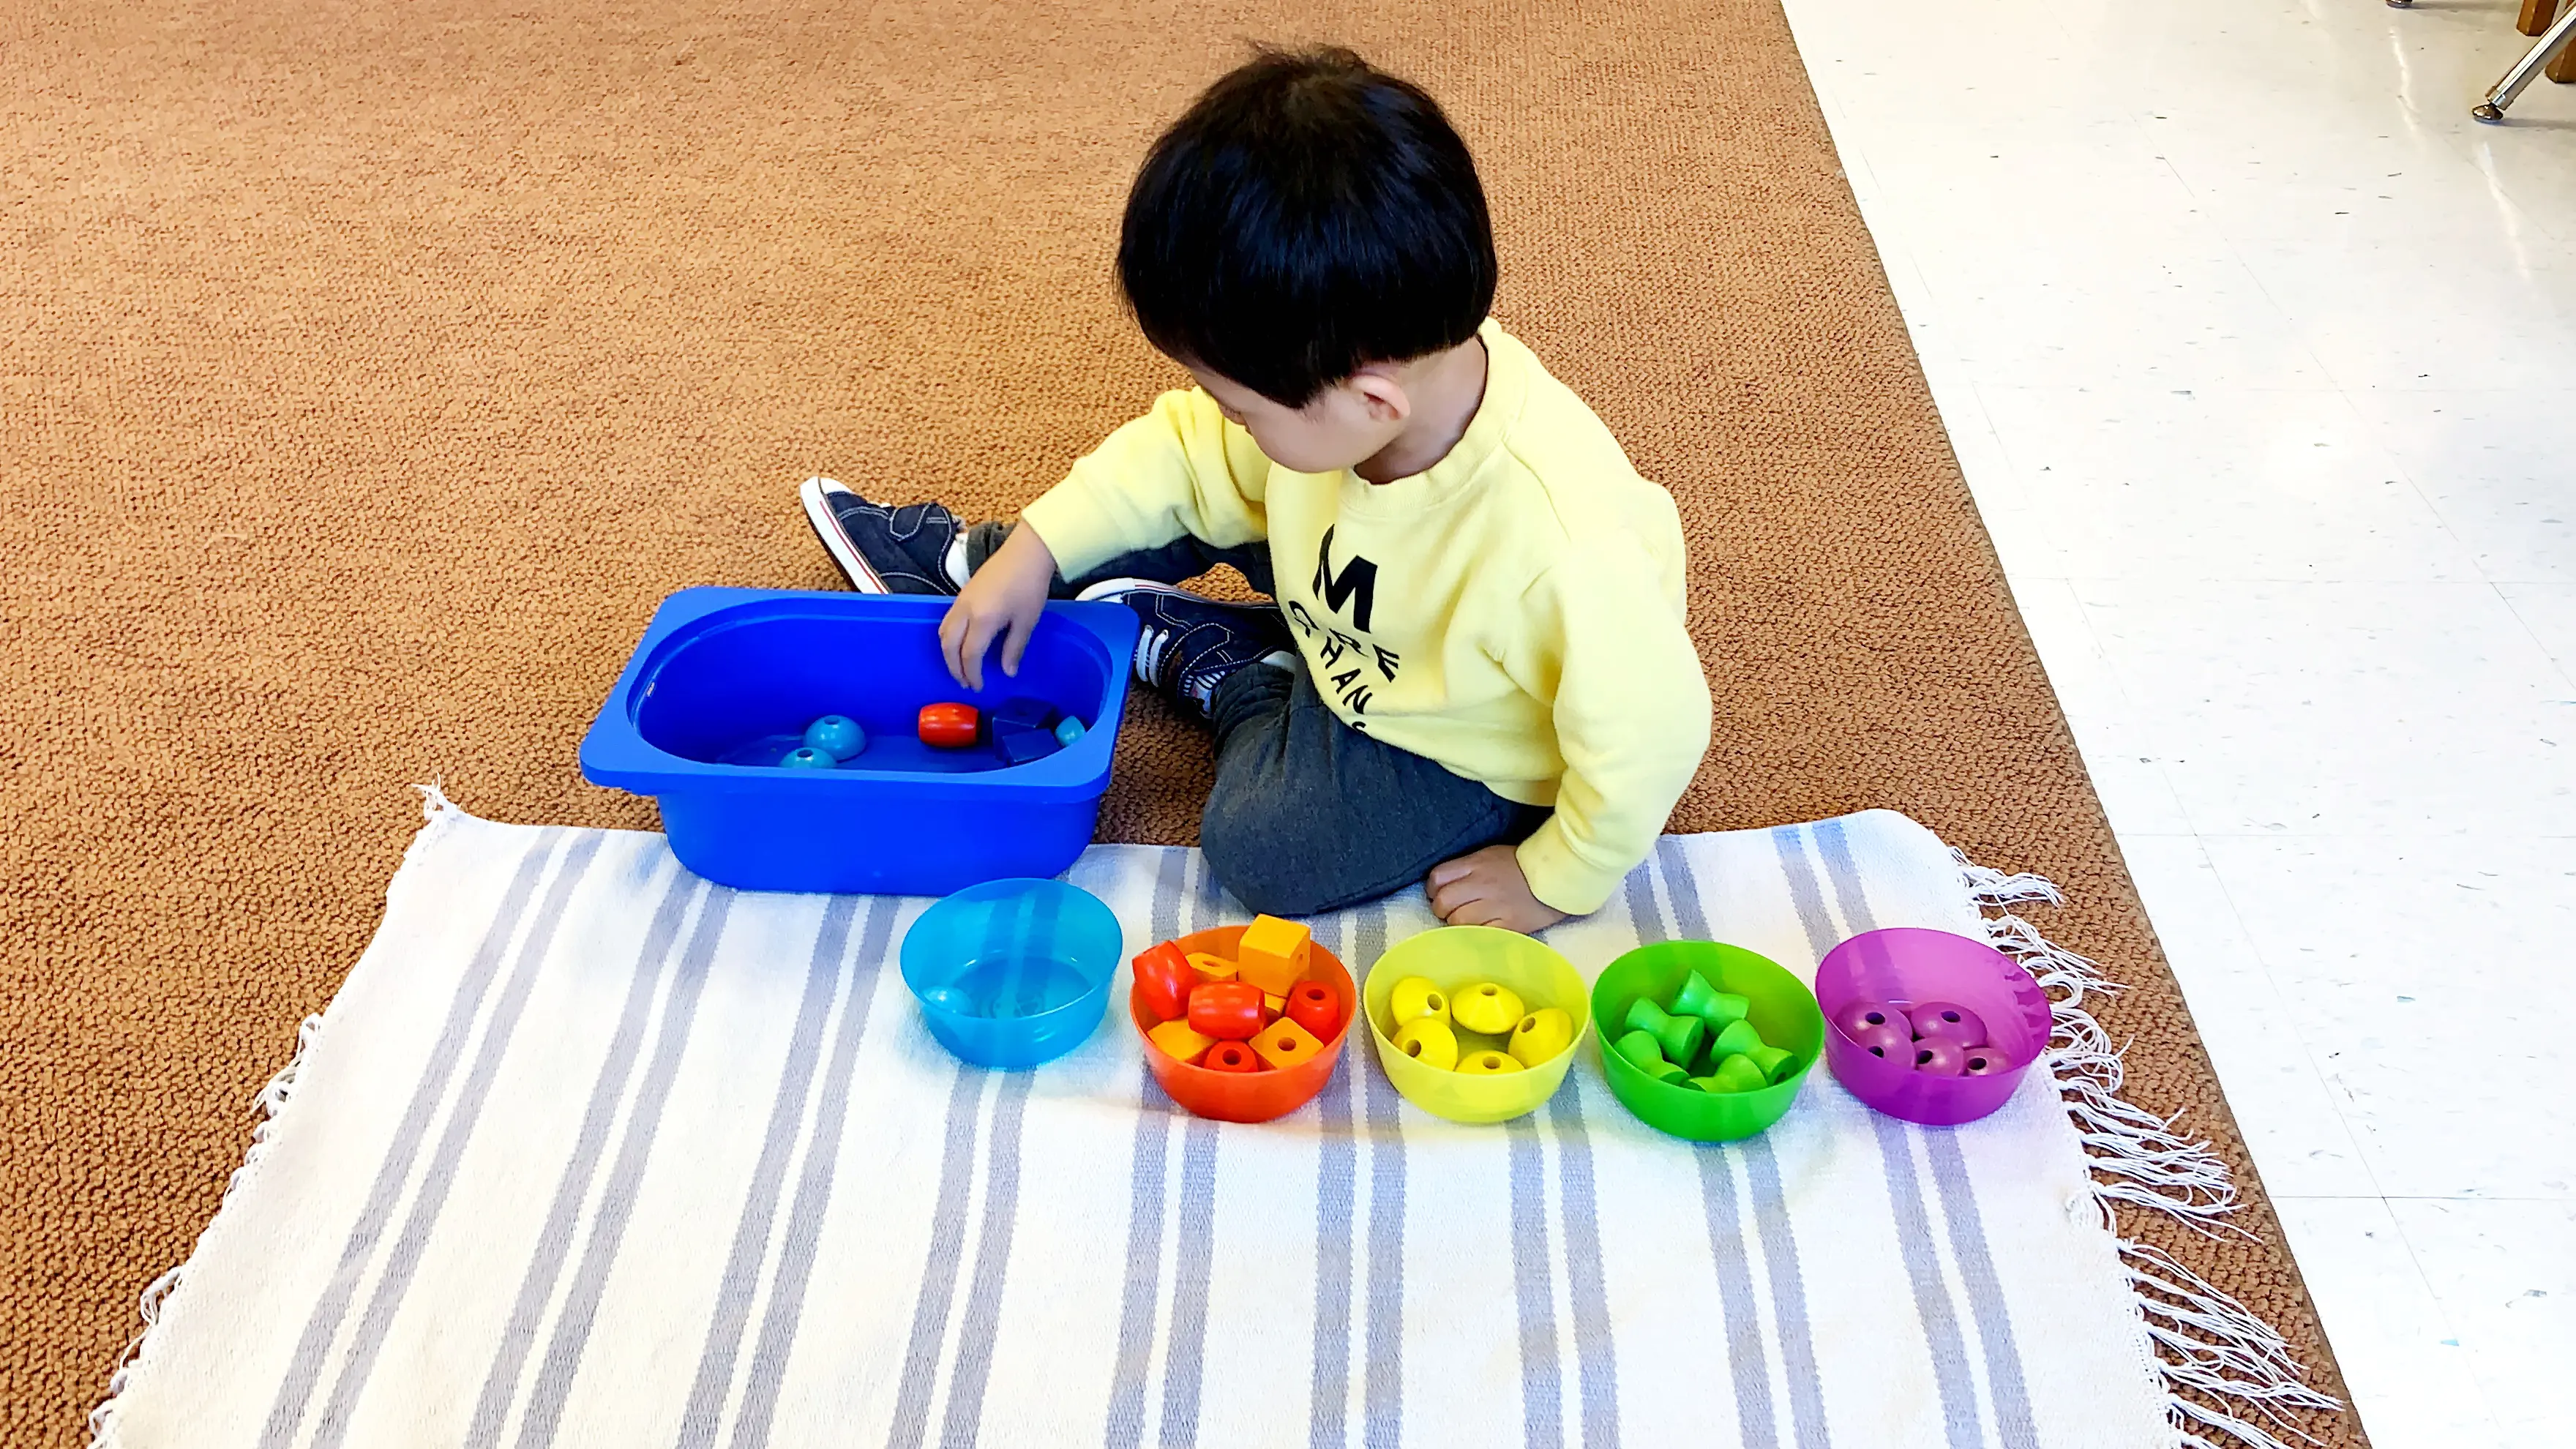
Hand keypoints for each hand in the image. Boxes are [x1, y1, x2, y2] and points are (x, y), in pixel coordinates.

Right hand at [938, 526, 1058, 689]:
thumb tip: (1007, 672)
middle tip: (965, 683)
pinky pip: (946, 621)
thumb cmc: (1030, 586)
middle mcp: (965, 611)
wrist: (1026, 552)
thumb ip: (1014, 648)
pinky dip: (948, 638)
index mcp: (982, 620)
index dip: (972, 674)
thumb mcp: (1026, 621)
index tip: (978, 687)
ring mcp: (960, 601)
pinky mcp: (961, 594)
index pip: (969, 655)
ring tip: (960, 667)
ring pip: (943, 633)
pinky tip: (960, 644)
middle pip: (949, 647)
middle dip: (954, 668)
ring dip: (948, 653)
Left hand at [1425, 845, 1566, 933]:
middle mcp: (1482, 884)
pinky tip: (1479, 930)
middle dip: (1441, 909)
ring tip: (1466, 921)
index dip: (1432, 889)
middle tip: (1451, 911)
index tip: (1438, 894)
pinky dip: (1474, 934)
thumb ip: (1466, 868)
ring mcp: (1495, 906)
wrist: (1556, 878)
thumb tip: (1443, 884)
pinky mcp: (1508, 925)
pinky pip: (1478, 934)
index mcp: (1476, 864)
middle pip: (1443, 901)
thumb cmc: (1521, 866)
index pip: (1438, 877)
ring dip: (1456, 923)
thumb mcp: (1490, 855)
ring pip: (1457, 921)